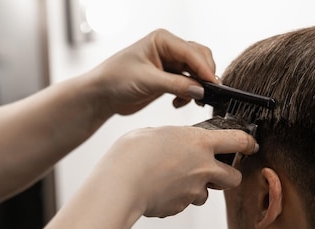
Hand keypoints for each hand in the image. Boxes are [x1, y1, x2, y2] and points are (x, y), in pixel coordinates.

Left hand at [87, 29, 215, 115]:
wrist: (101, 96)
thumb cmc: (115, 79)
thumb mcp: (147, 81)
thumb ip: (175, 85)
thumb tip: (200, 90)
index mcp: (162, 40)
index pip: (191, 52)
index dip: (204, 68)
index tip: (212, 84)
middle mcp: (168, 49)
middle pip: (199, 59)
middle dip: (204, 76)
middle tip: (207, 94)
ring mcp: (168, 65)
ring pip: (195, 73)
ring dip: (197, 87)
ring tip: (192, 100)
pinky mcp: (167, 80)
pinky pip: (187, 85)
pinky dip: (188, 95)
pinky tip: (177, 103)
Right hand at [92, 126, 257, 217]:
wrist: (120, 184)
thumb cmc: (133, 154)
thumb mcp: (155, 133)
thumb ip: (173, 138)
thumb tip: (174, 143)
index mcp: (200, 143)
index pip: (239, 140)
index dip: (249, 142)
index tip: (251, 144)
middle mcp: (204, 168)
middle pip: (234, 177)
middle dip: (227, 175)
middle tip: (214, 170)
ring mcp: (194, 191)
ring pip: (206, 194)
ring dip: (198, 188)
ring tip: (174, 180)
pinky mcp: (180, 207)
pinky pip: (184, 203)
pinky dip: (176, 198)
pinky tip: (159, 190)